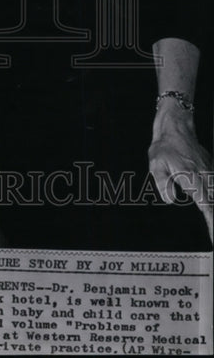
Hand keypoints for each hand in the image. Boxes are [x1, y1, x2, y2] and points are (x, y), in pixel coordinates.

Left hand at [149, 104, 212, 242]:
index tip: (213, 236)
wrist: (176, 127)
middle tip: (212, 237)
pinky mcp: (209, 170)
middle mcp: (204, 177)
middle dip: (213, 220)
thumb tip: (171, 200)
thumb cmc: (165, 146)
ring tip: (210, 225)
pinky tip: (209, 205)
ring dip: (213, 209)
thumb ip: (163, 183)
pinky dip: (213, 198)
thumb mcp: (156, 164)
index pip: (206, 206)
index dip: (211, 222)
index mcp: (192, 178)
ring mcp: (209, 173)